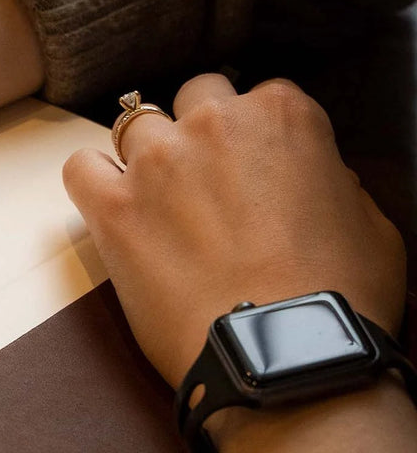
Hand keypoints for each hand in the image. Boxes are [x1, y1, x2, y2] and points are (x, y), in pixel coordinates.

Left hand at [62, 74, 406, 388]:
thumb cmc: (339, 298)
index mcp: (284, 116)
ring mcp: (158, 162)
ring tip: (159, 202)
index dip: (256, 136)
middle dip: (199, 131)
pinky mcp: (113, 208)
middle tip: (206, 183)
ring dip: (145, 155)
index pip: (260, 97)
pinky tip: (109, 206)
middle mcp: (216, 123)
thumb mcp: (372, 225)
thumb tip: (319, 182)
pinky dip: (91, 181)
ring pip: (134, 126)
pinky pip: (80, 168)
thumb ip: (335, 184)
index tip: (254, 170)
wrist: (285, 355)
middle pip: (194, 97)